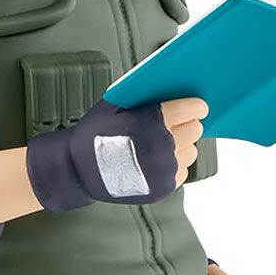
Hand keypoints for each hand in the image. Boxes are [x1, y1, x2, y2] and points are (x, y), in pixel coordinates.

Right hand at [24, 95, 206, 213]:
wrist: (77, 170)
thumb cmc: (94, 134)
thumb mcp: (112, 105)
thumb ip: (142, 95)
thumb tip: (170, 85)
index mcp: (151, 123)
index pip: (191, 110)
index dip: (196, 106)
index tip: (198, 107)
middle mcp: (162, 148)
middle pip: (195, 130)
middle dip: (187, 124)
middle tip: (175, 125)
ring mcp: (163, 171)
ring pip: (191, 152)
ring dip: (181, 146)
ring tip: (161, 145)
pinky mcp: (162, 189)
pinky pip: (181, 171)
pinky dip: (172, 166)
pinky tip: (154, 162)